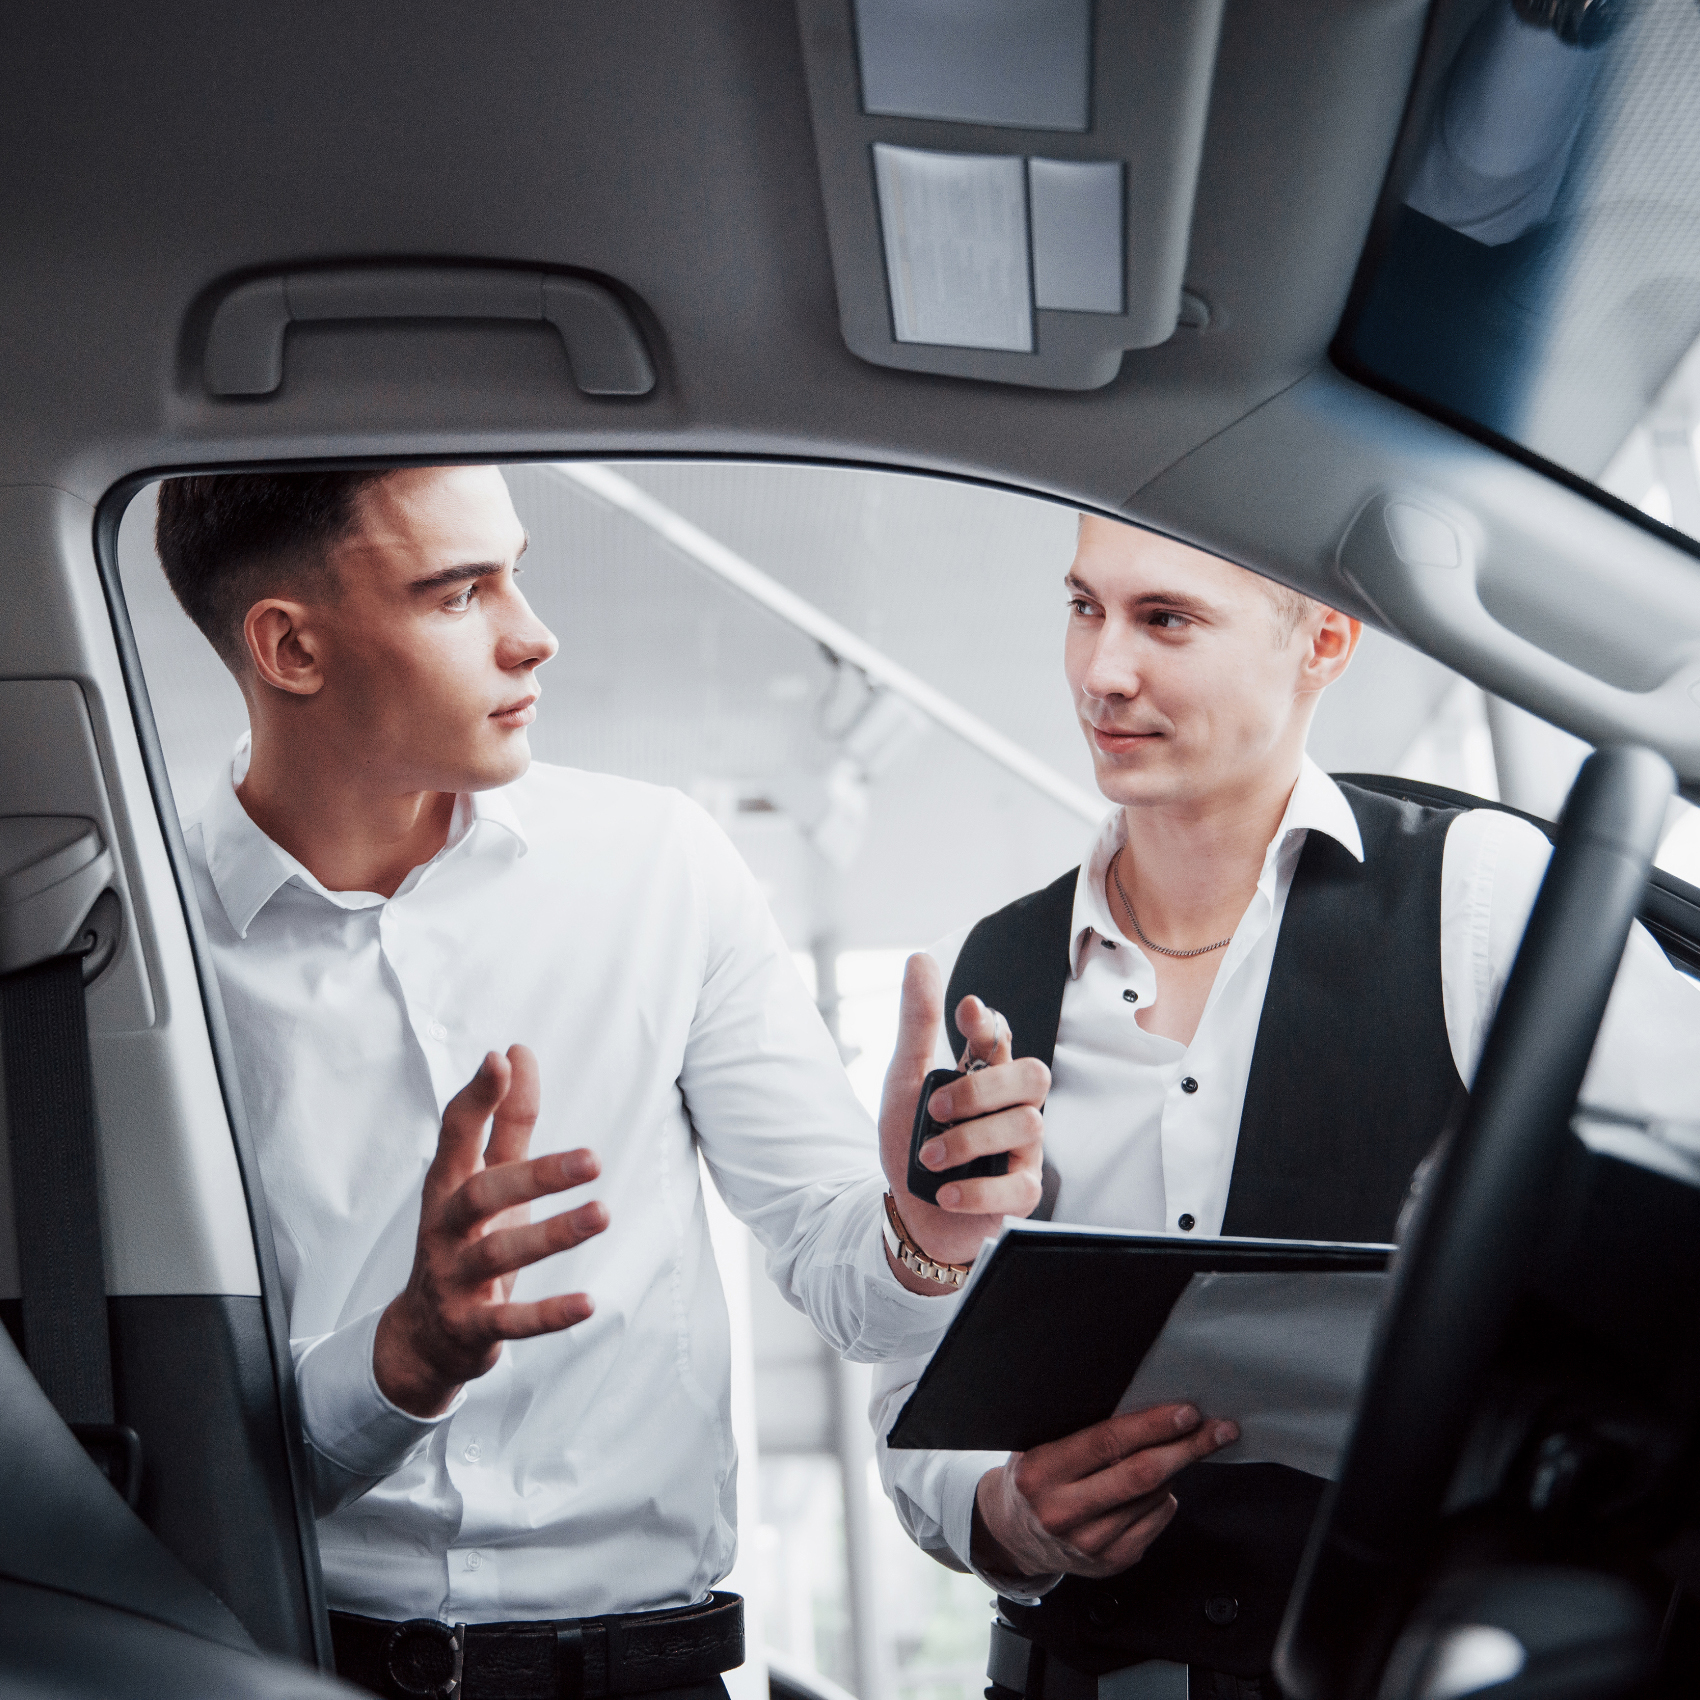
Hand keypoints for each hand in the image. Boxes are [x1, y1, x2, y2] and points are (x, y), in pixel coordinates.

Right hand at [374, 1045, 608, 1415]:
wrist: (424, 1337)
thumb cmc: (465, 1240)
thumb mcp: (484, 1180)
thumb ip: (505, 1122)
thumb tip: (515, 1051)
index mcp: (449, 1185)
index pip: (457, 1134)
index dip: (478, 1097)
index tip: (502, 1059)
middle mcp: (446, 1228)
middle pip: (483, 1194)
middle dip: (537, 1175)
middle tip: (594, 1158)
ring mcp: (456, 1278)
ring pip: (501, 1254)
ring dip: (554, 1235)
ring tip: (603, 1213)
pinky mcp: (473, 1326)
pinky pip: (511, 1321)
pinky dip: (549, 1314)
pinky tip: (588, 1303)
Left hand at [878, 953, 1048, 1276]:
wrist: (911, 1214)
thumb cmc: (915, 1143)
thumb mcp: (905, 1081)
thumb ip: (919, 1024)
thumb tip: (921, 959)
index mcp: (985, 1075)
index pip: (1001, 1037)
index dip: (990, 1022)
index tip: (966, 1011)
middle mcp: (1011, 1107)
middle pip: (1032, 1075)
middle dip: (982, 1087)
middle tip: (935, 1108)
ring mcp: (1022, 1150)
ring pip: (1027, 1124)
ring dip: (967, 1141)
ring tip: (929, 1158)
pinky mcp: (1021, 1194)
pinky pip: (1018, 1185)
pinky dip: (977, 1189)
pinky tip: (945, 1191)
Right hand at [972, 1404, 1239, 1580]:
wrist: (1013, 1533)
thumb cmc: (1035, 1475)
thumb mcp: (1039, 1443)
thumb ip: (1081, 1431)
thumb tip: (1146, 1406)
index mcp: (1041, 1471)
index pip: (1106, 1443)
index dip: (1152, 1426)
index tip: (1186, 1412)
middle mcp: (1063, 1512)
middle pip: (1140, 1476)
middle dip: (1186, 1448)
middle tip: (1218, 1429)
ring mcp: (1088, 1544)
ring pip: (1153, 1498)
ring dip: (1176, 1470)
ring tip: (1182, 1448)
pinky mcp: (1109, 1562)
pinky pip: (1155, 1522)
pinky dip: (1166, 1498)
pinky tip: (1161, 1485)